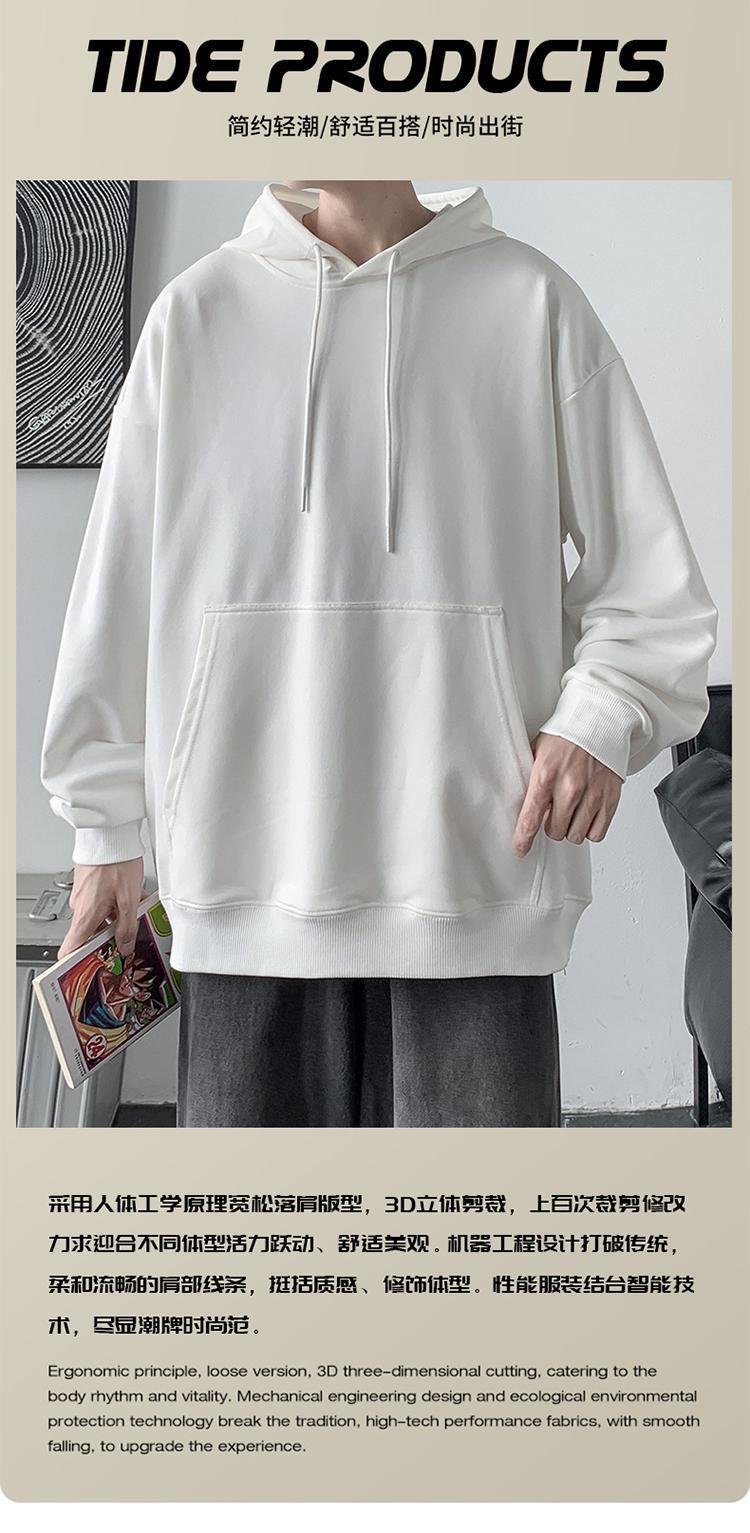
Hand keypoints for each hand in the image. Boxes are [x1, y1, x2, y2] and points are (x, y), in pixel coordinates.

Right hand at [57, 857, 145, 964]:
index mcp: (85, 916)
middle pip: (90, 935)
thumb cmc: (116, 862)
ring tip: (137, 914)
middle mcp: (79, 907)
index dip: (76, 963)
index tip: (88, 970)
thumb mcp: (129, 899)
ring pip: (98, 917)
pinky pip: (100, 903)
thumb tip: (124, 947)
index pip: (70, 949)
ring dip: (116, 919)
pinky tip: (132, 899)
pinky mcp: (88, 886)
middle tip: (128, 941)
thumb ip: (127, 927)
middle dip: (109, 939)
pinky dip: (114, 905)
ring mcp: (83, 896)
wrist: (110, 834)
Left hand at [512, 733, 622, 857]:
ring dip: (570, 828)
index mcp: (546, 775)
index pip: (531, 818)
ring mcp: (592, 794)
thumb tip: (522, 805)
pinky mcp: (610, 798)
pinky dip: (590, 828)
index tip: (521, 849)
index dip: (524, 839)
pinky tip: (586, 814)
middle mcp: (570, 787)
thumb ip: (531, 779)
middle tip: (554, 811)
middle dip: (551, 825)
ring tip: (571, 811)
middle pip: (555, 831)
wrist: (600, 720)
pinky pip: (597, 832)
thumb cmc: (568, 734)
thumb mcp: (538, 751)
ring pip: (576, 835)